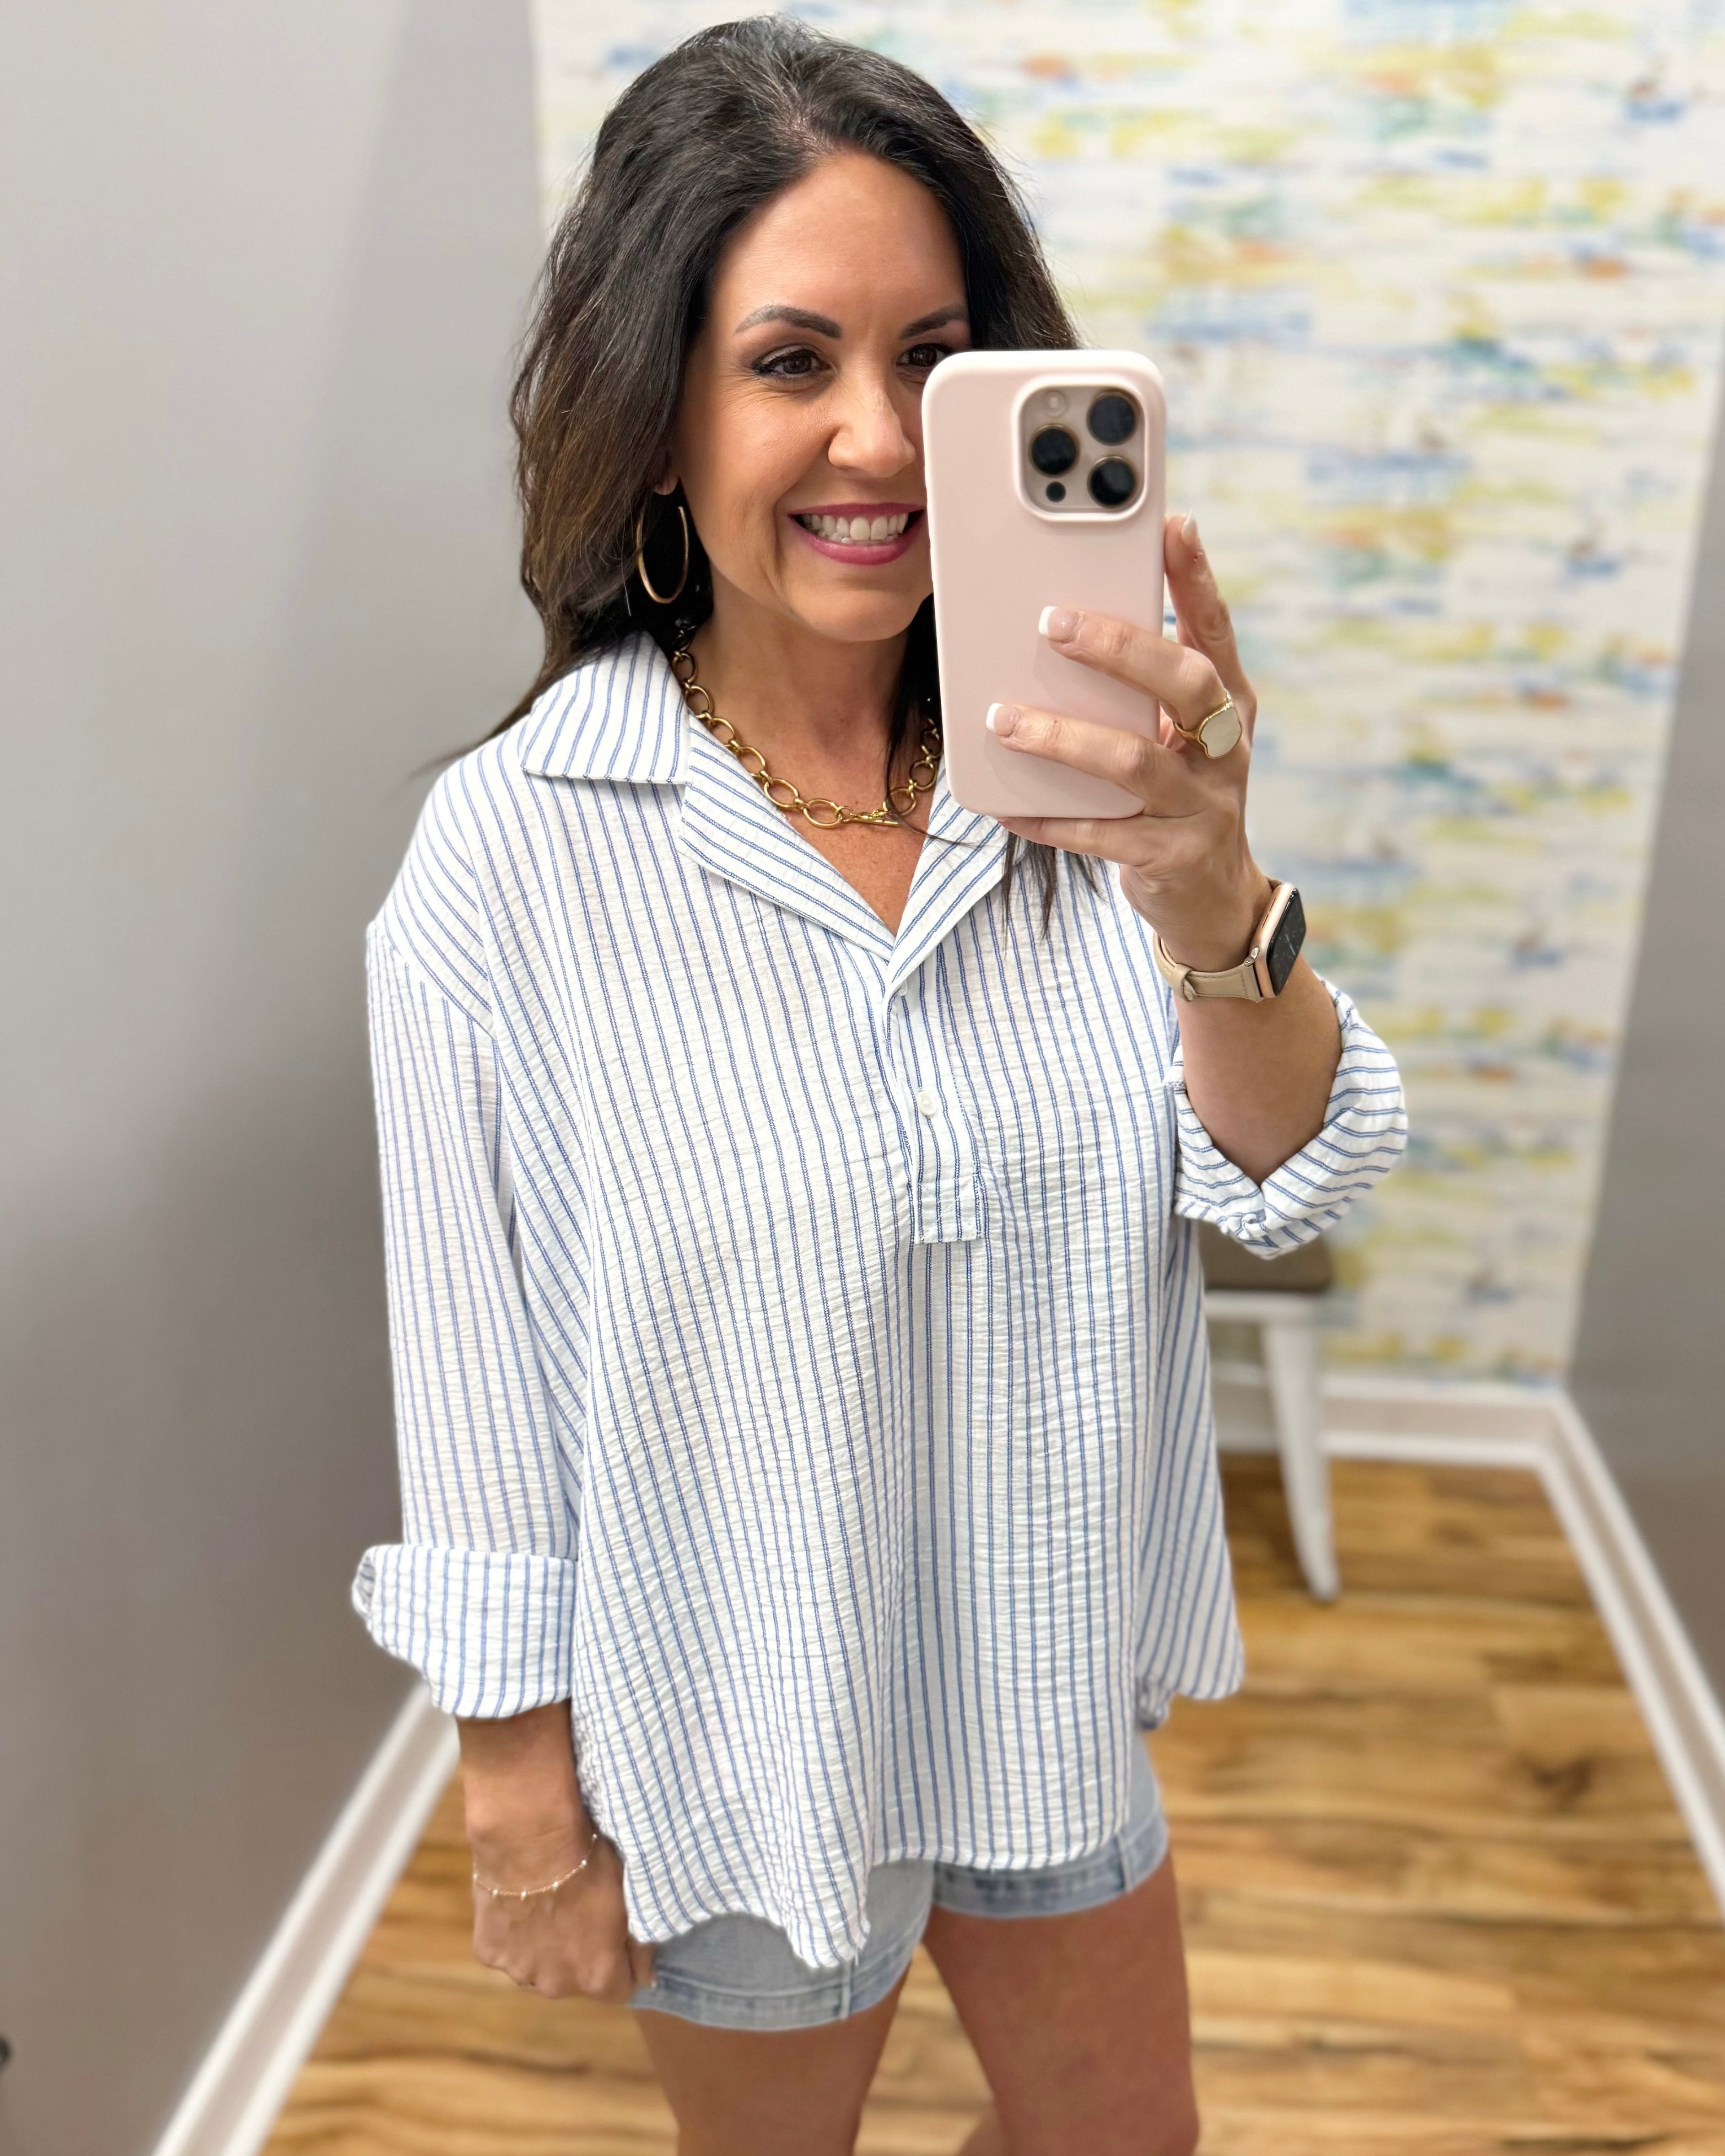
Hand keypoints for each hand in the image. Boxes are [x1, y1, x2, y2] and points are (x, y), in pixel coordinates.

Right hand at [457, 1704, 652, 2004]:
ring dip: (545, 1950)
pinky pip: (508, 1951)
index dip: (621, 1962)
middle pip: (576, 1980)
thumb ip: (640, 1945)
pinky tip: (519, 1903)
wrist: (530, 1839)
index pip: (620, 1987)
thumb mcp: (630, 1899)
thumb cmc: (589, 1863)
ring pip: (539, 1968)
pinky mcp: (489, 1953)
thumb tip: (647, 1979)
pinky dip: (514, 1935)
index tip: (616, 1934)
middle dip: (580, 1956)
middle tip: (577, 1913)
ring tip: (546, 1906)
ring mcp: (519, 1971)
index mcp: (596, 1977)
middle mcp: (557, 1986)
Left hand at [990, 512, 1267, 970]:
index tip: (1172, 525)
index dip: (1198, 578)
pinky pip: (1105, 836)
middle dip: (1120, 648)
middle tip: (1051, 622)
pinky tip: (1011, 808)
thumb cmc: (1179, 796)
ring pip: (1135, 761)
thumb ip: (1143, 688)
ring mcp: (1205, 805)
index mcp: (1231, 704)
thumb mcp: (1178, 736)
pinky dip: (1053, 819)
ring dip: (1064, 737)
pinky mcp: (1173, 858)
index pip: (1217, 629)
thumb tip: (1068, 623)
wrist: (1212, 901)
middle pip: (1186, 683)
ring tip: (1005, 720)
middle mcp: (1228, 749)